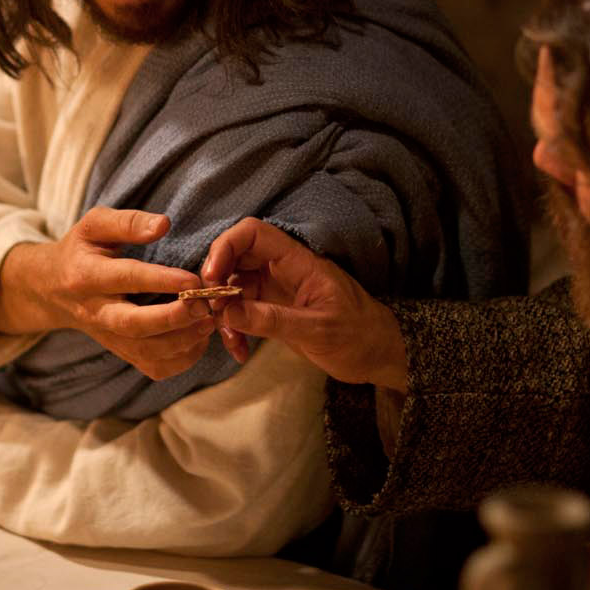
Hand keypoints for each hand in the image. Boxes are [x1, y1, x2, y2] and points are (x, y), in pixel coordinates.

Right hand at [0, 206, 219, 379]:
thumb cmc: (82, 250)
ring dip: (182, 341)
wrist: (52, 289)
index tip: (193, 279)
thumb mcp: (95, 225)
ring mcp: (108, 337)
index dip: (161, 280)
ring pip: (145, 351)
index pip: (126, 279)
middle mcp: (95, 311)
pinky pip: (152, 367)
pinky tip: (198, 339)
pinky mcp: (121, 352)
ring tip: (208, 322)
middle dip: (172, 319)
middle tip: (204, 306)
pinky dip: (180, 360)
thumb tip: (163, 224)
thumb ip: (128, 222)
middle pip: (133, 324)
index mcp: (87, 275)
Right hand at [200, 217, 407, 388]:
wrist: (378, 355)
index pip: (253, 234)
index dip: (226, 247)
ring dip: (224, 313)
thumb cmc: (358, 335)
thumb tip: (228, 312)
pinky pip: (242, 312)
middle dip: (217, 282)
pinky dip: (234, 329)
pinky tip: (238, 351)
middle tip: (211, 313)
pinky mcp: (273, 311)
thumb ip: (273, 320)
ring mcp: (276, 290)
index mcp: (297, 261)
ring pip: (234, 287)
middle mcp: (282, 270)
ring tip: (230, 341)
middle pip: (236, 257)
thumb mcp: (317, 329)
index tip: (211, 277)